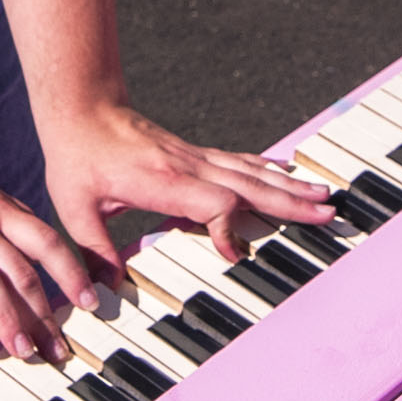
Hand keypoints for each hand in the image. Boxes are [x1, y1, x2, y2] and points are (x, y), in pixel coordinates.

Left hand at [31, 99, 334, 285]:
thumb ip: (94, 252)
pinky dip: (268, 170)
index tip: (232, 254)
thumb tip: (102, 294)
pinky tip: (289, 175)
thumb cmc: (77, 156)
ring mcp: (194, 157)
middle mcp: (187, 166)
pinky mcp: (194, 153)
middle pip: (249, 185)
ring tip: (324, 197)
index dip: (228, 229)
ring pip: (251, 172)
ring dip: (289, 186)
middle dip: (290, 203)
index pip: (214, 203)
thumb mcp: (75, 210)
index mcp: (162, 180)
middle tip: (326, 216)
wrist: (81, 106)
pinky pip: (239, 162)